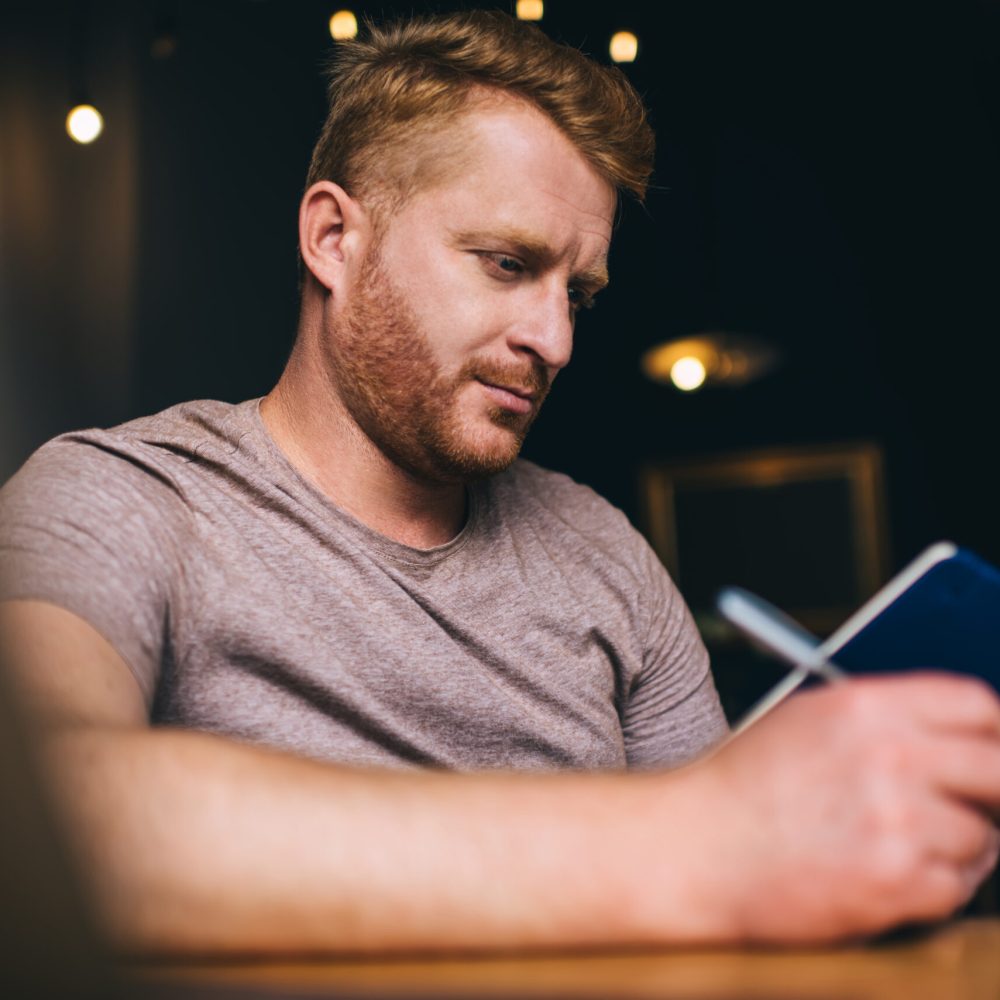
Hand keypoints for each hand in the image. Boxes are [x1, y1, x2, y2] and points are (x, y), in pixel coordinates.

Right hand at [697, 673, 999, 942]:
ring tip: (904, 843)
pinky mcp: (896, 883)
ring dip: (955, 845)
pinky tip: (892, 873)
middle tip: (977, 802)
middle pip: (999, 768)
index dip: (993, 729)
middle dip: (991, 790)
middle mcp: (888, 757)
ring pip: (982, 835)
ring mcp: (897, 822)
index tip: (991, 748)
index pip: (975, 703)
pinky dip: (934, 886)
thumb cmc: (743, 786)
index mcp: (864, 707)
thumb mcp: (804, 719)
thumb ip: (880, 716)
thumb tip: (952, 730)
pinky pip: (959, 887)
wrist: (699, 848)